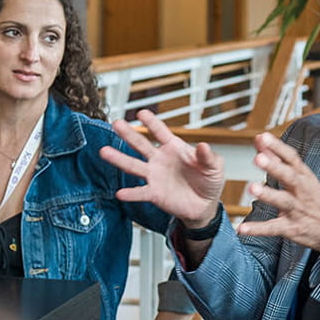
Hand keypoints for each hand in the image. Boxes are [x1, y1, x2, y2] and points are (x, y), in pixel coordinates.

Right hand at [99, 109, 224, 225]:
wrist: (204, 206)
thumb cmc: (208, 182)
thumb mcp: (214, 167)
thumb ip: (208, 157)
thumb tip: (203, 146)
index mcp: (174, 148)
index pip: (161, 132)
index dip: (152, 123)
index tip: (142, 113)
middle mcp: (160, 159)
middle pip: (141, 144)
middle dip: (129, 134)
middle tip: (116, 123)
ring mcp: (154, 176)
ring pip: (134, 165)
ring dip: (119, 159)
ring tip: (104, 152)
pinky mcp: (154, 193)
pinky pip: (140, 192)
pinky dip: (131, 193)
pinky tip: (120, 193)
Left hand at [238, 132, 319, 257]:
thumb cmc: (317, 202)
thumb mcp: (303, 179)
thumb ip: (279, 161)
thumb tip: (262, 143)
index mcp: (304, 177)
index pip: (291, 158)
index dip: (277, 147)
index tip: (263, 137)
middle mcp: (301, 191)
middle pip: (289, 176)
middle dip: (274, 166)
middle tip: (259, 158)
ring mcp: (297, 210)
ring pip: (283, 200)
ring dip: (268, 194)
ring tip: (252, 187)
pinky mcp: (292, 228)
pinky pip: (273, 228)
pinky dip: (258, 229)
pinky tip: (243, 228)